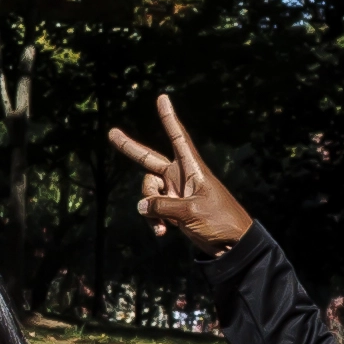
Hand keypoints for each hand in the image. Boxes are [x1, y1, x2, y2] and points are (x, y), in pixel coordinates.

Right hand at [106, 97, 253, 248]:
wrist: (231, 244)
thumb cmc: (220, 221)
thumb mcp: (191, 212)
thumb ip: (162, 206)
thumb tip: (141, 206)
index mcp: (192, 169)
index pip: (178, 138)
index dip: (169, 118)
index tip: (163, 98)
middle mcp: (180, 177)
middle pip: (149, 161)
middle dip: (130, 149)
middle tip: (111, 133)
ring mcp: (175, 193)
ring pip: (147, 192)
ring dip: (150, 210)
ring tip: (164, 226)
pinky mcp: (172, 209)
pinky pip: (152, 211)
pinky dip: (154, 221)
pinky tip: (164, 233)